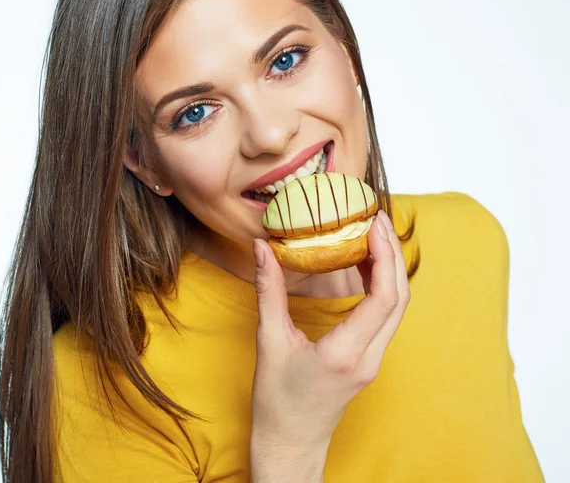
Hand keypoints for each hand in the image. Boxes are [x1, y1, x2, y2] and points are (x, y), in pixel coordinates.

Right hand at [250, 210, 410, 454]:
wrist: (291, 444)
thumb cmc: (277, 401)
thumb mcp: (269, 341)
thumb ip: (269, 291)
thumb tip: (263, 248)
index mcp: (346, 353)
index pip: (383, 297)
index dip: (384, 256)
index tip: (373, 224)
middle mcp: (369, 357)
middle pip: (399, 298)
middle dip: (393, 254)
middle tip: (375, 220)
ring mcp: (374, 361)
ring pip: (397, 308)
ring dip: (390, 269)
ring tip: (372, 236)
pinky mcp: (370, 360)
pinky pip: (386, 317)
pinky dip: (382, 286)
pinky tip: (365, 267)